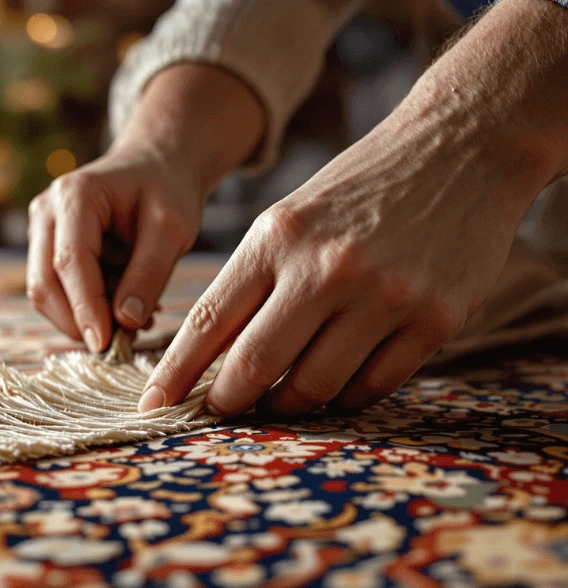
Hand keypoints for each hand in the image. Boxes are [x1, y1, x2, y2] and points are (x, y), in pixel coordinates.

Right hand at [26, 64, 265, 351]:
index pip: (70, 262)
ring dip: (81, 318)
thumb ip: (149, 273)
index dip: (85, 308)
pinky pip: (55, 289)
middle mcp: (46, 211)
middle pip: (43, 282)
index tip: (106, 345)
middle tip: (121, 345)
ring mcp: (41, 229)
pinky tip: (121, 307)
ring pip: (43, 291)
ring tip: (132, 322)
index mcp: (76, 195)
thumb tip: (125, 323)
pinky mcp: (46, 247)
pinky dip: (84, 308)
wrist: (155, 166)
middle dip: (77, 321)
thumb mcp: (173, 228)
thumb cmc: (166, 190)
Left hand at [140, 91, 559, 416]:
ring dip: (286, 406)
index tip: (152, 405)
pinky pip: (372, 386)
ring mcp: (383, 295)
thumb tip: (211, 357)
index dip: (175, 373)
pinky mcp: (435, 318)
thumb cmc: (360, 188)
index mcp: (276, 238)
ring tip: (277, 403)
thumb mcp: (289, 218)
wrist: (460, 146)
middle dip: (224, 402)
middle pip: (253, 366)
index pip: (208, 322)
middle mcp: (325, 267)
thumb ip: (253, 281)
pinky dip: (344, 399)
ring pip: (313, 387)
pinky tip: (333, 391)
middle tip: (214, 415)